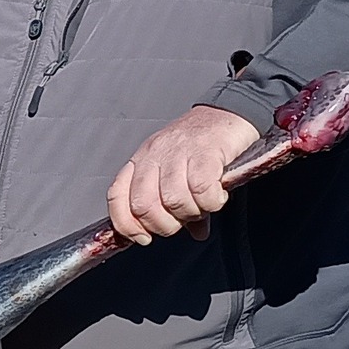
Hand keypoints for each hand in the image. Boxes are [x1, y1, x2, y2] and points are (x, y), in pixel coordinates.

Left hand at [107, 106, 263, 244]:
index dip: (126, 224)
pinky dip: (211, 202)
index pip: (117, 196)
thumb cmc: (202, 144)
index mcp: (142, 160)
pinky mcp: (205, 151)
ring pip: (172, 200)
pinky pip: (201, 189)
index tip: (143, 237)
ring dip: (191, 213)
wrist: (230, 111)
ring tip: (205, 204)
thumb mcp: (181, 171)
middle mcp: (155, 155)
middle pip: (143, 205)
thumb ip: (181, 204)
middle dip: (164, 225)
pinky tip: (218, 196)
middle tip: (184, 219)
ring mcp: (178, 152)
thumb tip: (196, 234)